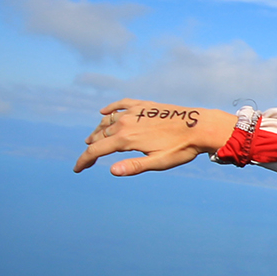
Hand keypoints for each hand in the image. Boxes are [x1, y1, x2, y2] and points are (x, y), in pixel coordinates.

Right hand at [73, 99, 237, 175]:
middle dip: (91, 148)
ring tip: (92, 139)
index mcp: (126, 139)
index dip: (83, 161)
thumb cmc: (180, 148)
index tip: (77, 169)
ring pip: (108, 121)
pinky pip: (121, 104)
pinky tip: (104, 112)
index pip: (96, 150)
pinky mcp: (144, 105)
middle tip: (87, 160)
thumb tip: (111, 171)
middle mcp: (125, 123)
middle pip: (100, 136)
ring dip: (98, 130)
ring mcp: (134, 112)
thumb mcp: (158, 162)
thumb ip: (133, 166)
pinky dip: (110, 109)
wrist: (200, 126)